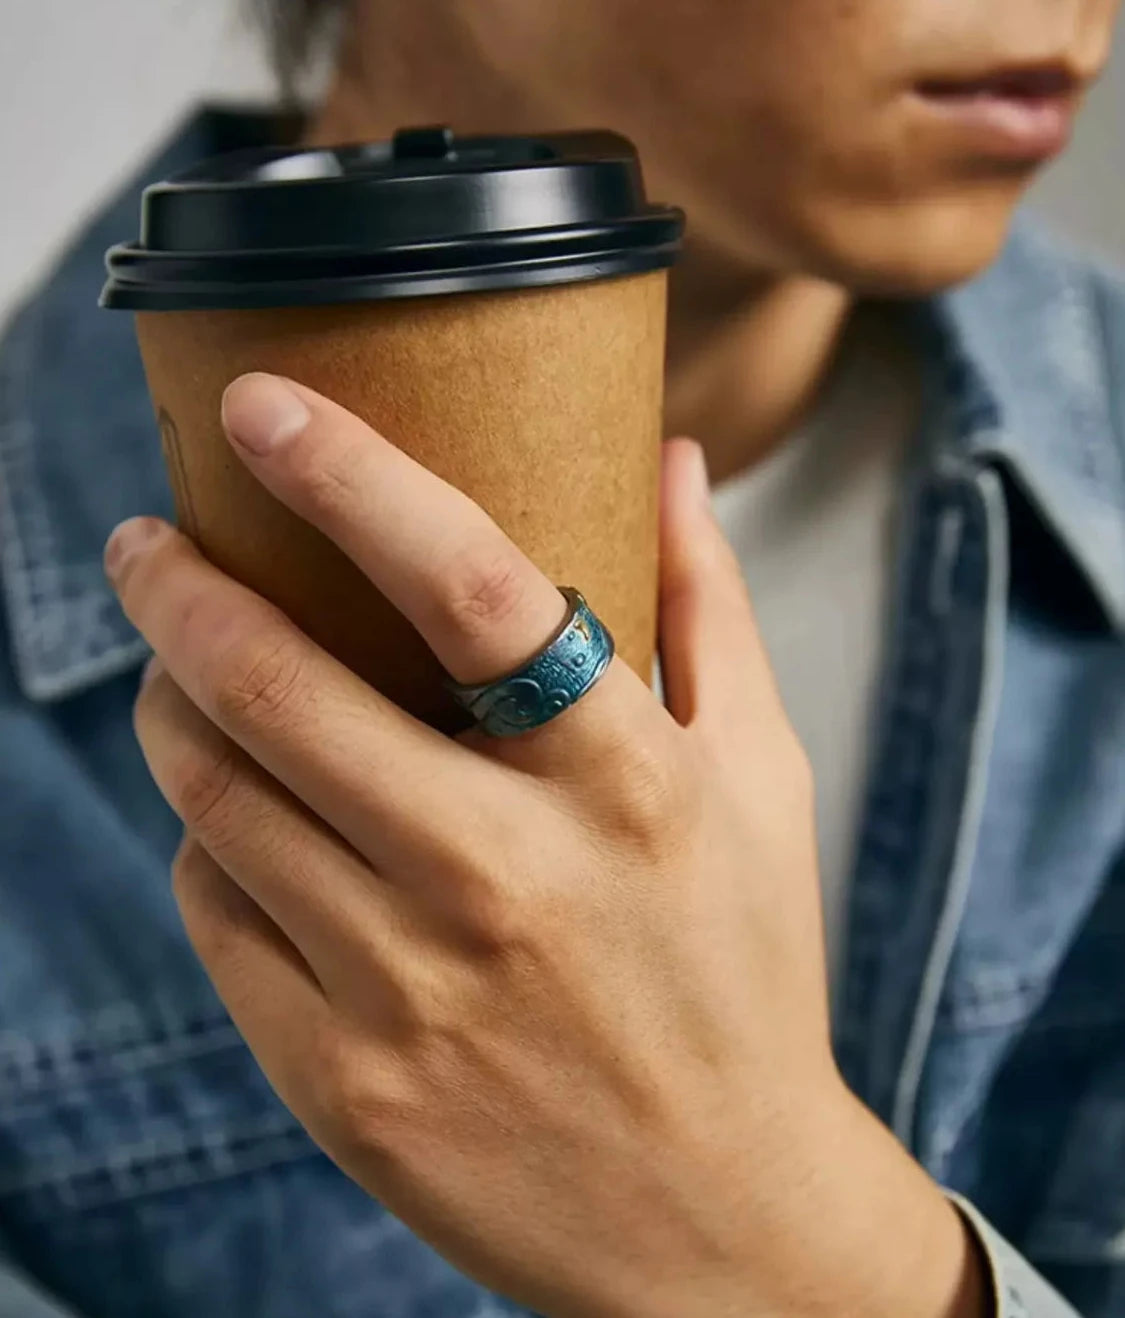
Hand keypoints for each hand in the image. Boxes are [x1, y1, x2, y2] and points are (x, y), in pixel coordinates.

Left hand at [106, 374, 985, 1317]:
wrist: (718, 1217)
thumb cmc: (742, 974)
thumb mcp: (760, 781)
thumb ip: (708, 608)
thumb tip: (677, 456)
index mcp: (624, 786)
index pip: (472, 591)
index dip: (356, 477)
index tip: (264, 404)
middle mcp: (505, 881)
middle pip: (283, 690)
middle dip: (179, 589)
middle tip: (148, 542)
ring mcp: (409, 991)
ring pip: (218, 797)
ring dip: (172, 705)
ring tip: (178, 665)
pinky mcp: (340, 1081)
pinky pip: (218, 912)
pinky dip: (208, 836)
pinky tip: (240, 817)